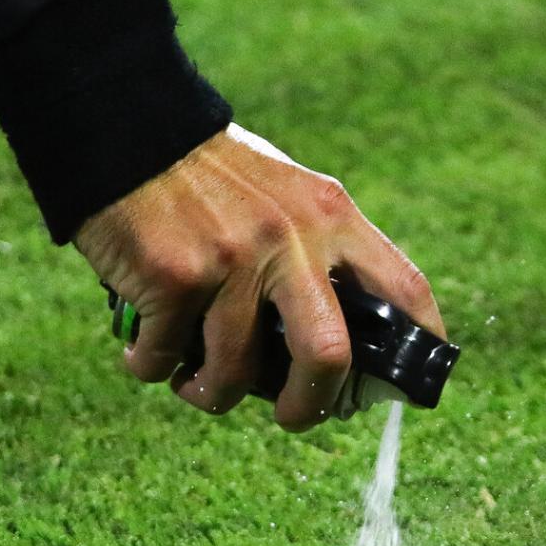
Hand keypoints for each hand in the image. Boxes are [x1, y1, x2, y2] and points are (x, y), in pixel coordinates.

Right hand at [75, 123, 445, 430]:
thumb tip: (335, 347)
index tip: (404, 385)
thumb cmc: (206, 176)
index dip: (419, 345)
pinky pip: (165, 358)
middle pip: (328, 355)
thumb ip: (314, 251)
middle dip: (309, 405)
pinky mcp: (175, 277)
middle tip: (290, 414)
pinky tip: (145, 349)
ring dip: (209, 394)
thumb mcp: (283, 195)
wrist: (126, 131)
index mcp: (329, 215)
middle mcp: (289, 237)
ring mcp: (231, 260)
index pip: (403, 288)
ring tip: (192, 382)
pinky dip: (152, 366)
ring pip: (234, 374)